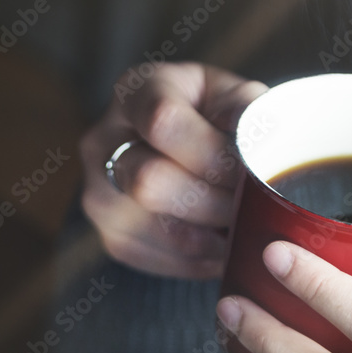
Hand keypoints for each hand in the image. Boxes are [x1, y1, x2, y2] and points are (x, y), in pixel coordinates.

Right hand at [79, 62, 267, 277]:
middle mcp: (103, 140)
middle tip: (252, 207)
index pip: (162, 121)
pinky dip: (203, 260)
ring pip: (156, 229)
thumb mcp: (238, 97)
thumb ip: (248, 112)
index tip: (249, 170)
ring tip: (247, 228)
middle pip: (149, 182)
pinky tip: (227, 245)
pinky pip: (160, 260)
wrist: (196, 151)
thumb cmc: (222, 119)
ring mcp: (99, 192)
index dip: (212, 153)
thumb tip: (252, 145)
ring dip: (214, 238)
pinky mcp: (111, 237)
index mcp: (136, 92)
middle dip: (214, 202)